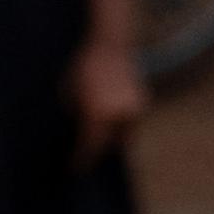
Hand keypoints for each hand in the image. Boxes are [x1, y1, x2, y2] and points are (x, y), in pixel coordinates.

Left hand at [71, 41, 147, 158]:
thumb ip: (79, 118)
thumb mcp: (70, 96)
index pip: (91, 147)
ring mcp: (134, 107)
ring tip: (101, 143)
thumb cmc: (83, 69)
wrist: (109, 45)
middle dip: (100, 151)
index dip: (82, 159)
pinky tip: (112, 126)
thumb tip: (79, 134)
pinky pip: (132, 121)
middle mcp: (120, 114)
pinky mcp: (143, 100)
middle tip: (88, 156)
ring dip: (114, 140)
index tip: (75, 168)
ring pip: (126, 134)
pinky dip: (123, 126)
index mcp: (99, 115)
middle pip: (111, 144)